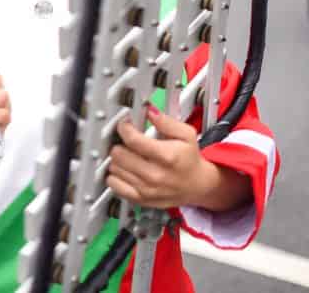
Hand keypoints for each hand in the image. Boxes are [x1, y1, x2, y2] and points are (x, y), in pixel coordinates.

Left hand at [107, 104, 237, 209]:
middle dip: (120, 143)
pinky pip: (113, 184)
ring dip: (118, 159)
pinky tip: (124, 170)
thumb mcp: (186, 135)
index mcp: (167, 156)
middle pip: (119, 154)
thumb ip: (166, 121)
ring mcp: (146, 189)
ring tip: (129, 155)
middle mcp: (155, 175)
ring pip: (114, 167)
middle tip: (128, 141)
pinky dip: (115, 175)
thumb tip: (150, 111)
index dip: (124, 127)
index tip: (125, 124)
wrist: (198, 185)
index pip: (132, 139)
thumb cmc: (190, 159)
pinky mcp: (140, 199)